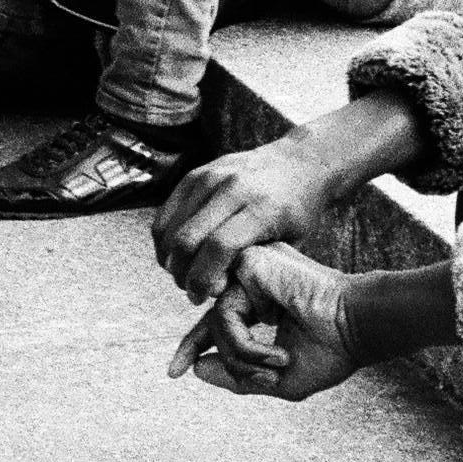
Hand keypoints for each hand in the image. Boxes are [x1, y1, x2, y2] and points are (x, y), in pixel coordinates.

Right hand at [153, 129, 336, 303]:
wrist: (296, 163)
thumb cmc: (297, 211)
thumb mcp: (290, 244)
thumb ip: (257, 267)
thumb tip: (220, 295)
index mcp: (262, 207)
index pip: (219, 247)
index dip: (204, 280)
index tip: (203, 298)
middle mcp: (232, 187)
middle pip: (188, 239)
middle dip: (183, 275)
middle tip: (193, 291)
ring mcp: (209, 176)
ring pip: (170, 228)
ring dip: (170, 260)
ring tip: (186, 274)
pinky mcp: (194, 174)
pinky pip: (165, 213)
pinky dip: (165, 241)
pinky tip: (179, 255)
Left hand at [168, 246, 361, 402]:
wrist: (357, 327)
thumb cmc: (331, 350)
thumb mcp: (280, 376)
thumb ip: (238, 374)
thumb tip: (197, 369)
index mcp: (265, 301)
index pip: (221, 323)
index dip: (196, 346)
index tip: (175, 371)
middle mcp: (255, 282)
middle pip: (214, 321)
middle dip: (202, 349)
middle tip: (180, 371)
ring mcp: (252, 271)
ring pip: (218, 322)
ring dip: (242, 357)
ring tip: (277, 364)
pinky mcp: (250, 265)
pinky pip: (224, 315)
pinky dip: (245, 345)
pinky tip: (277, 352)